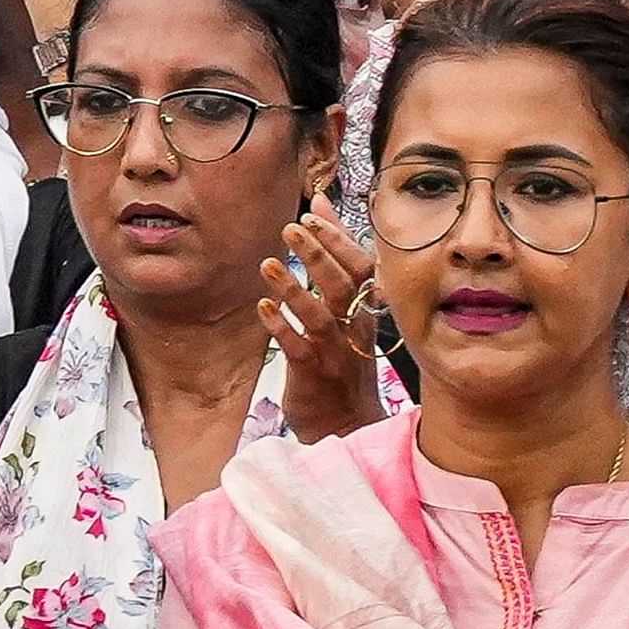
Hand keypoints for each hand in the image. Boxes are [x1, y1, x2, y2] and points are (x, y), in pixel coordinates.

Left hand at [261, 205, 386, 441]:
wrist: (345, 424)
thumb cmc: (341, 359)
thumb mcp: (344, 309)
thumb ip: (334, 258)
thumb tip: (322, 205)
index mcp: (365, 310)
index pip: (362, 267)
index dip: (339, 240)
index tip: (311, 214)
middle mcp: (355, 329)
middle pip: (345, 287)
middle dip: (320, 255)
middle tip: (291, 228)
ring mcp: (336, 353)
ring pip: (322, 317)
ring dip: (295, 289)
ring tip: (269, 264)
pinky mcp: (314, 375)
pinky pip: (299, 348)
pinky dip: (282, 326)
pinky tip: (263, 306)